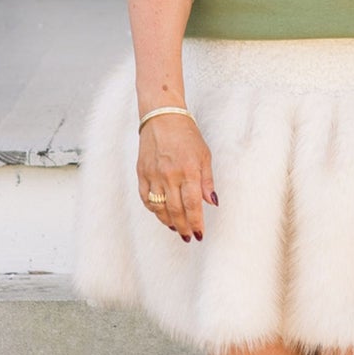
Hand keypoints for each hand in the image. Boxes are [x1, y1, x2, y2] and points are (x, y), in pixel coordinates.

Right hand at [136, 112, 216, 239]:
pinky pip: (145, 198)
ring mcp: (153, 175)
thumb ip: (207, 181)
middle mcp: (170, 175)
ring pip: (159, 208)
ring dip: (168, 222)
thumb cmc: (186, 135)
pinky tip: (161, 214)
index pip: (193, 205)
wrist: (162, 118)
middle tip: (188, 236)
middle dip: (183, 227)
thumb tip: (211, 202)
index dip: (196, 223)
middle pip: (175, 210)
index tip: (199, 234)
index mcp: (188, 171)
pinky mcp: (141, 173)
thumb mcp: (204, 155)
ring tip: (176, 228)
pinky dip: (153, 209)